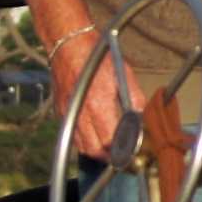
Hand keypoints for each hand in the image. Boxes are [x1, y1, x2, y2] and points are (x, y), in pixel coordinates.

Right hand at [51, 27, 144, 160]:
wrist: (70, 45)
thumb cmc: (98, 57)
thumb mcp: (124, 74)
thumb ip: (134, 99)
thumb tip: (141, 118)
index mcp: (98, 104)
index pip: (110, 140)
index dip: (122, 149)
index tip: (131, 150)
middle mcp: (80, 112)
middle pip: (94, 149)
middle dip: (109, 156)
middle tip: (122, 155)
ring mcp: (68, 114)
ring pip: (81, 146)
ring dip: (96, 152)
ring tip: (110, 150)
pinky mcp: (60, 112)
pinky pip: (72, 135)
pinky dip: (84, 141)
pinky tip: (95, 136)